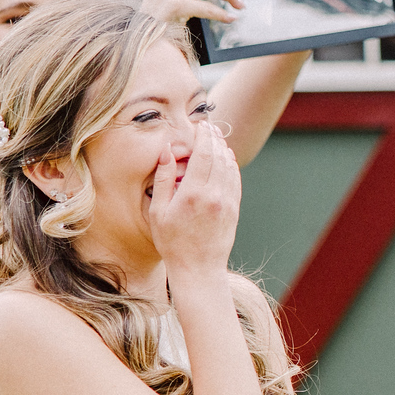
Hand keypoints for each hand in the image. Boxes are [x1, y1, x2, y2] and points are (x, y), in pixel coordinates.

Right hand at [148, 120, 239, 278]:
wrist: (198, 269)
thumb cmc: (172, 242)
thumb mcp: (158, 211)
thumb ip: (162, 179)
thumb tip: (166, 151)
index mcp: (192, 193)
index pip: (203, 154)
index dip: (204, 136)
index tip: (201, 126)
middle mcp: (213, 195)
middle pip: (218, 156)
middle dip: (215, 138)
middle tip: (211, 127)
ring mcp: (227, 202)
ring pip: (229, 167)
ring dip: (224, 150)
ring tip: (218, 139)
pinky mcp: (234, 210)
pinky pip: (235, 181)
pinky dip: (232, 166)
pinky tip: (226, 159)